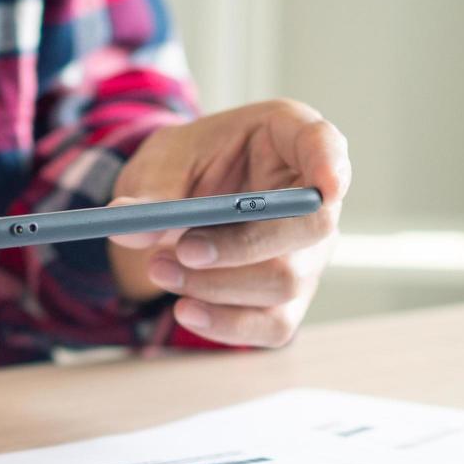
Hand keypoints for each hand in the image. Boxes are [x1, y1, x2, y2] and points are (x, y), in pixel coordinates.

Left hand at [108, 100, 349, 346]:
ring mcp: (309, 252)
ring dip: (218, 285)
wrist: (173, 208)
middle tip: (183, 250)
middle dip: (243, 245)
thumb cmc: (180, 168)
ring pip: (287, 281)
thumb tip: (131, 227)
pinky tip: (186, 310)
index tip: (328, 186)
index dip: (333, 165)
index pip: (327, 146)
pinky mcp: (291, 298)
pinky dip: (226, 324)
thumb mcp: (159, 164)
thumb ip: (150, 192)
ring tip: (159, 269)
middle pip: (311, 228)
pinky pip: (275, 325)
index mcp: (287, 139)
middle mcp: (311, 198)